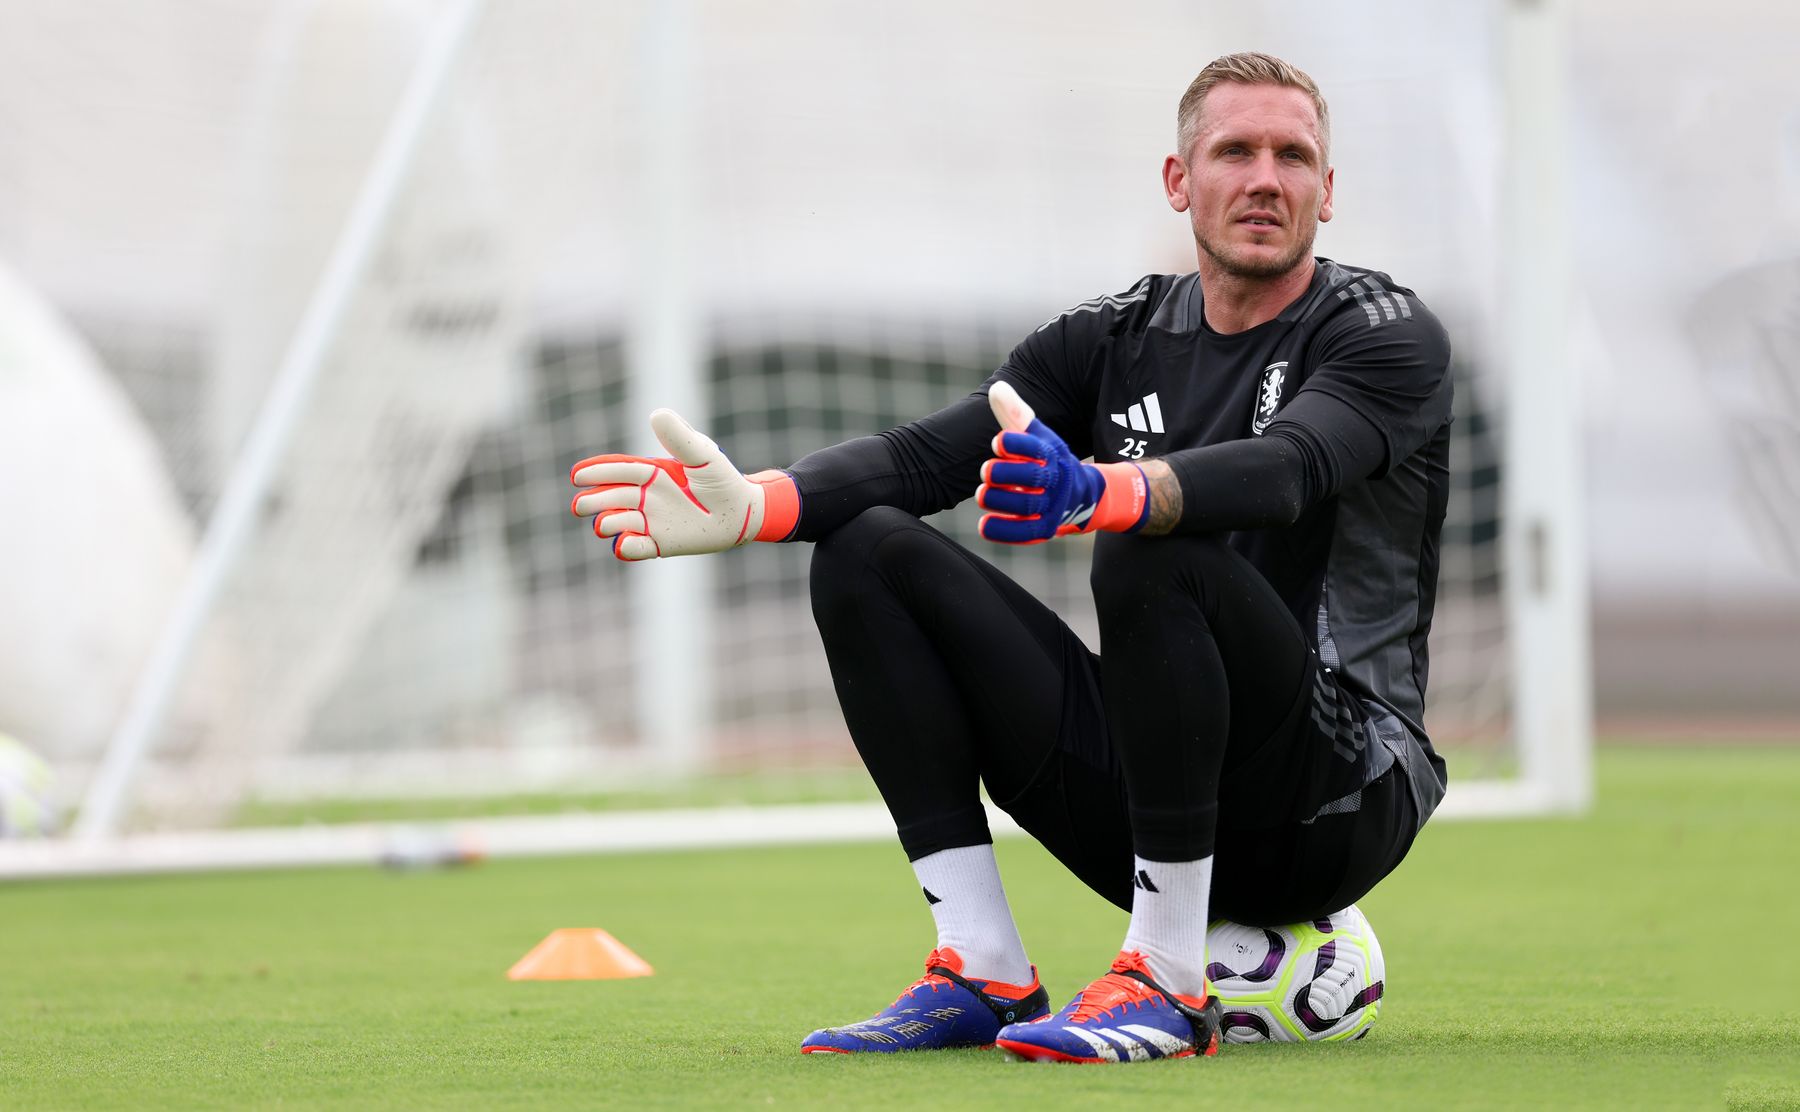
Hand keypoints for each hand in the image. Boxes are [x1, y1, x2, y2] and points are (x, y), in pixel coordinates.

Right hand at [570, 409, 798, 560]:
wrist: (743, 512)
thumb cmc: (722, 479)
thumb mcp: (702, 454)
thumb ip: (680, 438)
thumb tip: (656, 414)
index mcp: (652, 473)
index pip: (619, 471)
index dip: (599, 472)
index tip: (578, 474)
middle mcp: (646, 497)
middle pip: (613, 498)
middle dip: (595, 501)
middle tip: (580, 505)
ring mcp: (652, 521)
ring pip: (621, 523)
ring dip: (609, 524)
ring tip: (603, 525)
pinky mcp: (661, 543)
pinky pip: (639, 547)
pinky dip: (629, 548)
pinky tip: (623, 545)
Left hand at [976, 381, 1149, 544]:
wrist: (1079, 494)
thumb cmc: (1046, 460)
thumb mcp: (1037, 435)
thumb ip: (1015, 414)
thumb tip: (997, 389)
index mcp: (1052, 454)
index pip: (1037, 448)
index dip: (1015, 444)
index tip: (997, 441)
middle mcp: (1056, 481)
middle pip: (1031, 478)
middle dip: (1003, 473)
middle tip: (987, 470)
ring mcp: (1052, 506)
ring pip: (1025, 507)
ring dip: (998, 500)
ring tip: (982, 494)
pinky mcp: (1045, 529)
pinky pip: (1025, 534)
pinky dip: (1003, 531)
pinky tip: (984, 524)